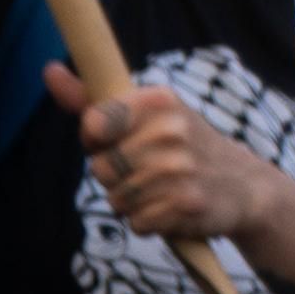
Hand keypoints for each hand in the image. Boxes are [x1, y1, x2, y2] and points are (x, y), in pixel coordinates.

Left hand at [43, 67, 294, 249]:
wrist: (245, 185)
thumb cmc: (182, 146)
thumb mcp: (145, 114)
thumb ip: (92, 100)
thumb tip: (49, 70)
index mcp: (159, 101)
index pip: (94, 123)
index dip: (97, 140)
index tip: (115, 140)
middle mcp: (171, 131)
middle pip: (101, 169)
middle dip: (116, 177)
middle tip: (149, 170)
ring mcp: (180, 169)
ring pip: (117, 200)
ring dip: (132, 203)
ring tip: (162, 190)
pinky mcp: (187, 204)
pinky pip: (137, 223)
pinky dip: (149, 222)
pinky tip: (171, 209)